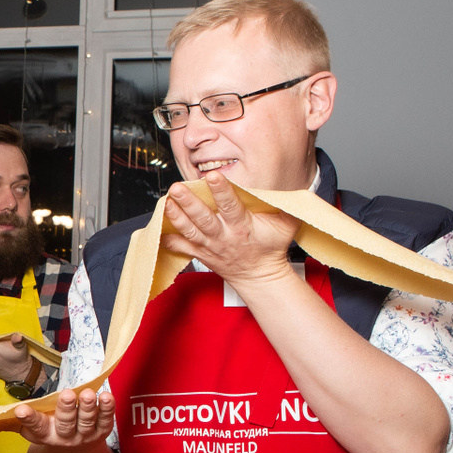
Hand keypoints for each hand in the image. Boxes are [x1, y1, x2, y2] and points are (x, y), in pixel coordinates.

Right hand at [0, 387, 114, 447]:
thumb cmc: (49, 431)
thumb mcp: (29, 430)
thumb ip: (11, 424)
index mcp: (45, 434)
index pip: (35, 426)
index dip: (28, 418)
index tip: (21, 410)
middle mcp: (65, 436)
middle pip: (65, 423)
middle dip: (66, 409)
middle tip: (65, 394)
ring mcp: (85, 434)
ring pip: (87, 421)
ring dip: (88, 407)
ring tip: (88, 394)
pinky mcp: (101, 430)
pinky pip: (105, 419)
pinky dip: (108, 408)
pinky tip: (107, 396)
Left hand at [160, 170, 298, 285]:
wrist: (260, 275)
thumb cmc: (272, 247)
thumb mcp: (286, 226)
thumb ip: (286, 207)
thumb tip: (293, 188)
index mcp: (243, 226)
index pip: (231, 206)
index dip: (222, 191)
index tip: (213, 176)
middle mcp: (224, 236)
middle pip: (204, 218)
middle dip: (190, 203)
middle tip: (177, 188)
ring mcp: (211, 246)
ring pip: (190, 231)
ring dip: (177, 217)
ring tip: (166, 202)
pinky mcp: (201, 254)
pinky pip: (182, 247)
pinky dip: (169, 239)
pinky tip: (158, 229)